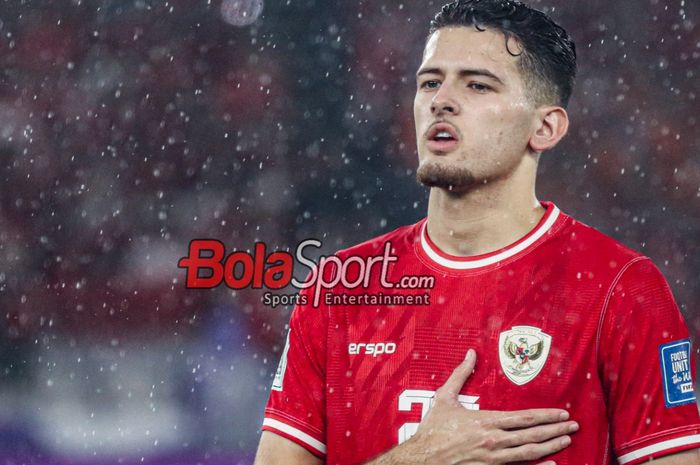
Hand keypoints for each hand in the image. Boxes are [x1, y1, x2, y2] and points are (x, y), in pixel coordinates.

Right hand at [404, 349, 576, 464]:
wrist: (422, 458)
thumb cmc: (433, 429)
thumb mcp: (444, 397)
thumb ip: (460, 375)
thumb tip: (471, 354)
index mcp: (486, 421)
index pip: (525, 418)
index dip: (546, 416)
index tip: (562, 413)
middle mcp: (494, 441)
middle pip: (533, 435)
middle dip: (556, 429)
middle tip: (573, 425)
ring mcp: (493, 459)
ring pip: (529, 453)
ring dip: (551, 446)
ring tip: (566, 440)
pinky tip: (551, 464)